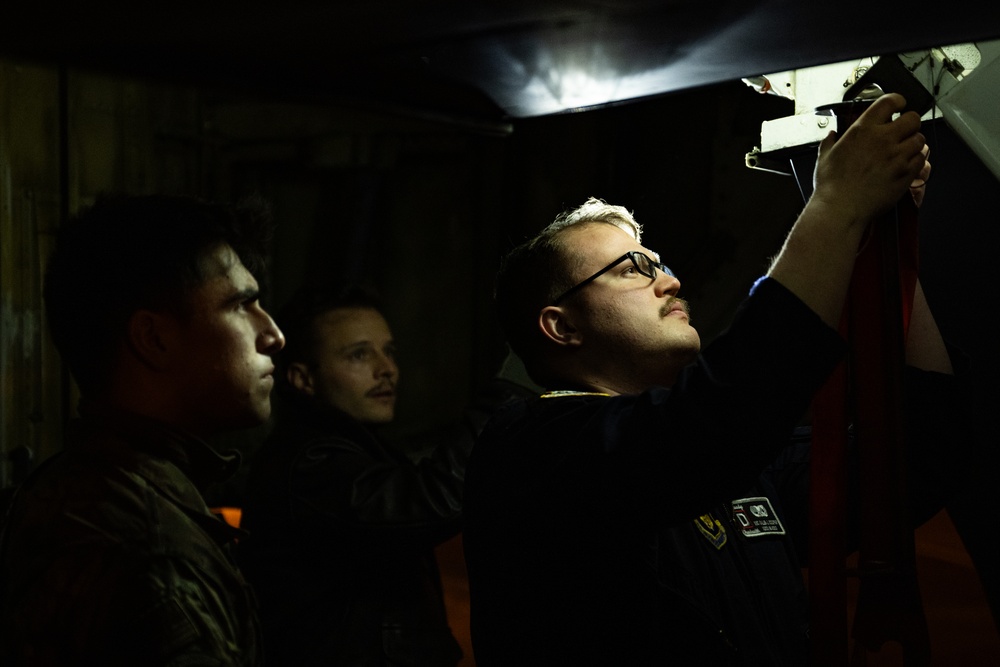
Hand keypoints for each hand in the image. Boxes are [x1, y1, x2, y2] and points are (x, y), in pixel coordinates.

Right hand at [812, 93, 926, 223]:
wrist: (841, 209)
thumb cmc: (832, 186)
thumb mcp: (824, 157)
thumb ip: (829, 142)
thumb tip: (831, 135)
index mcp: (863, 130)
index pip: (890, 101)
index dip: (898, 101)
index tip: (898, 106)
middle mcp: (883, 139)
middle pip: (912, 119)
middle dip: (910, 123)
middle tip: (903, 130)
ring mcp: (897, 156)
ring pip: (920, 139)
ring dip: (913, 143)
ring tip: (904, 150)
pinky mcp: (906, 173)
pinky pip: (922, 160)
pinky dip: (916, 160)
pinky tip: (905, 164)